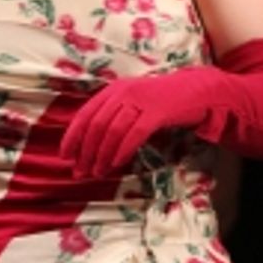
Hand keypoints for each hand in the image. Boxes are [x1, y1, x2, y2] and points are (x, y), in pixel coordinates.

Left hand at [60, 72, 205, 178]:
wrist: (196, 90)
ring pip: (112, 131)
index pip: (85, 114)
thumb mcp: (132, 102)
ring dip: (102, 155)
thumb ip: (113, 116)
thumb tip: (90, 144)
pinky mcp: (157, 112)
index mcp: (113, 90)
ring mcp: (140, 100)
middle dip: (86, 151)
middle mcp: (123, 92)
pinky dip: (122, 151)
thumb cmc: (162, 100)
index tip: (65, 157)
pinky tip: (116, 163)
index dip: (72, 137)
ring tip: (97, 172)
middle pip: (96, 125)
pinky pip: (134, 135)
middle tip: (81, 171)